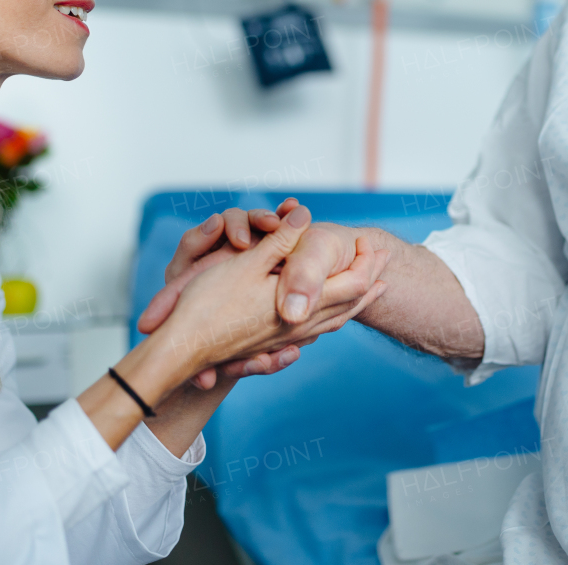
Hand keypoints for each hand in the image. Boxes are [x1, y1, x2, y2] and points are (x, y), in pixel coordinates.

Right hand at [151, 205, 390, 389]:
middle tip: (386, 261)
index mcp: (300, 304)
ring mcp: (288, 339)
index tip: (371, 242)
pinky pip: (316, 331)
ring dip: (357, 301)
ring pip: (335, 320)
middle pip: (350, 304)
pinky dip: (333, 317)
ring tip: (371, 288)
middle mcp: (301, 326)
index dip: (366, 262)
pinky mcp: (273, 346)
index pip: (352, 284)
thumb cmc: (209, 305)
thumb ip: (279, 241)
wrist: (182, 351)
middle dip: (370, 280)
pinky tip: (329, 317)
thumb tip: (305, 217)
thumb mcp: (246, 264)